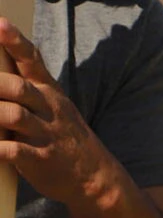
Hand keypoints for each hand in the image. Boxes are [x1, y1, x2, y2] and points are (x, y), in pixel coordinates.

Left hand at [0, 17, 117, 203]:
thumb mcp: (53, 107)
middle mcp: (49, 109)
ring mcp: (45, 134)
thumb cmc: (63, 137)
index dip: (14, 41)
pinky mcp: (39, 159)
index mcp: (50, 92)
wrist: (95, 176)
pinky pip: (11, 151)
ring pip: (13, 116)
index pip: (32, 60)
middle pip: (18, 87)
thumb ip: (25, 89)